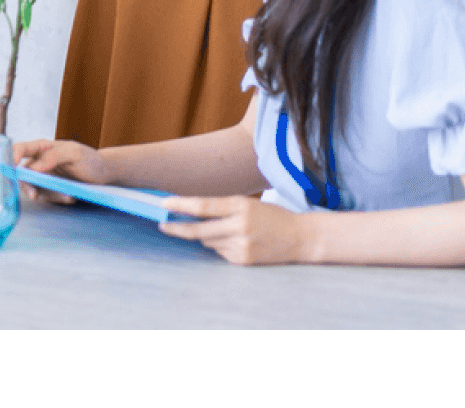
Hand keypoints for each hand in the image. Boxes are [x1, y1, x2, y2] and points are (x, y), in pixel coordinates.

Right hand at [11, 138, 108, 203]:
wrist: (103, 176)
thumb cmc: (89, 159)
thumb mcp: (74, 153)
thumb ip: (54, 156)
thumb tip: (34, 166)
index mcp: (43, 148)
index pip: (21, 149)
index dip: (12, 156)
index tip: (12, 166)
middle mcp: (40, 163)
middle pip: (22, 174)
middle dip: (27, 185)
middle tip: (34, 195)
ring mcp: (45, 178)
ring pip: (34, 188)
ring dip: (48, 194)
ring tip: (67, 195)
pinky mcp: (51, 191)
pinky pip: (47, 197)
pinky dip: (57, 199)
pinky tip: (70, 197)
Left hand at [158, 194, 306, 264]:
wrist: (301, 238)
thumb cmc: (272, 216)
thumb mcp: (248, 204)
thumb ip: (223, 208)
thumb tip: (191, 212)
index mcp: (241, 206)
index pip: (203, 206)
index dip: (181, 205)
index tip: (164, 204)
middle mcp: (240, 226)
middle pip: (199, 229)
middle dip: (178, 227)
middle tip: (162, 224)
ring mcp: (242, 246)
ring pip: (208, 242)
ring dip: (205, 236)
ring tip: (223, 229)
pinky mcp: (244, 260)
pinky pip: (220, 252)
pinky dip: (220, 246)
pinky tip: (236, 240)